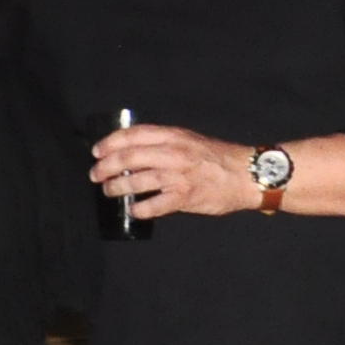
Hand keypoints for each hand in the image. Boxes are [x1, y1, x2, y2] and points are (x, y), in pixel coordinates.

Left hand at [91, 121, 254, 220]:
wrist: (248, 174)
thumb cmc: (217, 157)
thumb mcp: (189, 140)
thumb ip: (164, 143)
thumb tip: (132, 150)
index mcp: (174, 136)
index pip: (133, 134)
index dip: (110, 142)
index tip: (97, 152)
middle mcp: (174, 153)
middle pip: (129, 157)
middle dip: (106, 167)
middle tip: (96, 175)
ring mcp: (179, 176)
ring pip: (137, 180)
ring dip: (117, 187)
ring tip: (109, 191)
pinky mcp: (185, 197)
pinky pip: (155, 205)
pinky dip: (140, 208)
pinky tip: (133, 209)